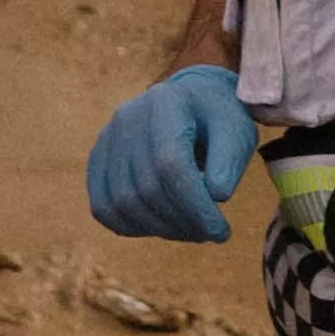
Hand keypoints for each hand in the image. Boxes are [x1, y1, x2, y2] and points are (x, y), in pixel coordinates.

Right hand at [83, 65, 259, 242]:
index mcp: (165, 103)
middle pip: (146, 188)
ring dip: (160, 229)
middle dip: (181, 222)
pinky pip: (103, 206)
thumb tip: (217, 195)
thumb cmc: (217, 118)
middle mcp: (128, 118)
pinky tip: (162, 227)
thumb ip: (229, 159)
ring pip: (123, 203)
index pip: (171, 165)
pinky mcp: (98, 159)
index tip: (220, 231)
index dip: (195, 206)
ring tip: (190, 231)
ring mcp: (107, 139)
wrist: (189, 101)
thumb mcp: (236, 130)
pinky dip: (132, 227)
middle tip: (208, 234)